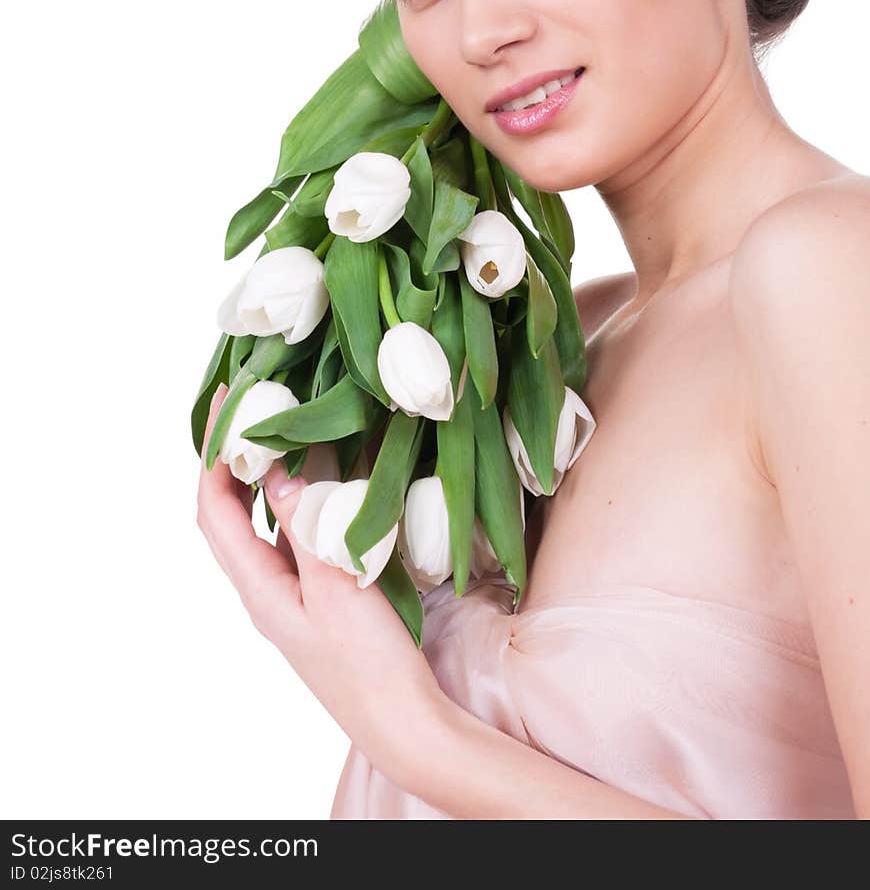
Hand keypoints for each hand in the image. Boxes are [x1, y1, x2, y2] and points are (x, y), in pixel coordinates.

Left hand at [196, 383, 445, 783]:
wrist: (403, 722)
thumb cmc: (368, 664)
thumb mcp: (336, 588)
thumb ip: (305, 529)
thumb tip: (278, 473)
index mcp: (259, 588)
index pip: (214, 510)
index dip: (211, 455)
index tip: (223, 404)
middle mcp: (266, 591)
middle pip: (228, 516)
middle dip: (228, 460)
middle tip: (245, 408)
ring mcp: (291, 597)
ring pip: (261, 527)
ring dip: (261, 481)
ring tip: (276, 435)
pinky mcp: (319, 600)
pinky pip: (293, 541)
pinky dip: (295, 505)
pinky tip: (319, 488)